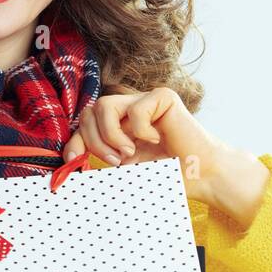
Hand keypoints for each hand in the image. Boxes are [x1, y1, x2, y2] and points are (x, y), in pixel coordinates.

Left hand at [63, 85, 270, 227]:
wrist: (201, 175)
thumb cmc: (167, 174)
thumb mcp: (125, 170)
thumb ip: (101, 162)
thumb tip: (69, 164)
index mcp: (119, 125)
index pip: (84, 123)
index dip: (75, 140)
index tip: (72, 162)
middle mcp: (129, 109)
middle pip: (89, 112)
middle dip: (93, 140)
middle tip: (114, 161)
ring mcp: (145, 100)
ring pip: (104, 105)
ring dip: (111, 135)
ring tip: (129, 152)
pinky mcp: (163, 96)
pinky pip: (134, 109)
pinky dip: (140, 130)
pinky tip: (157, 139)